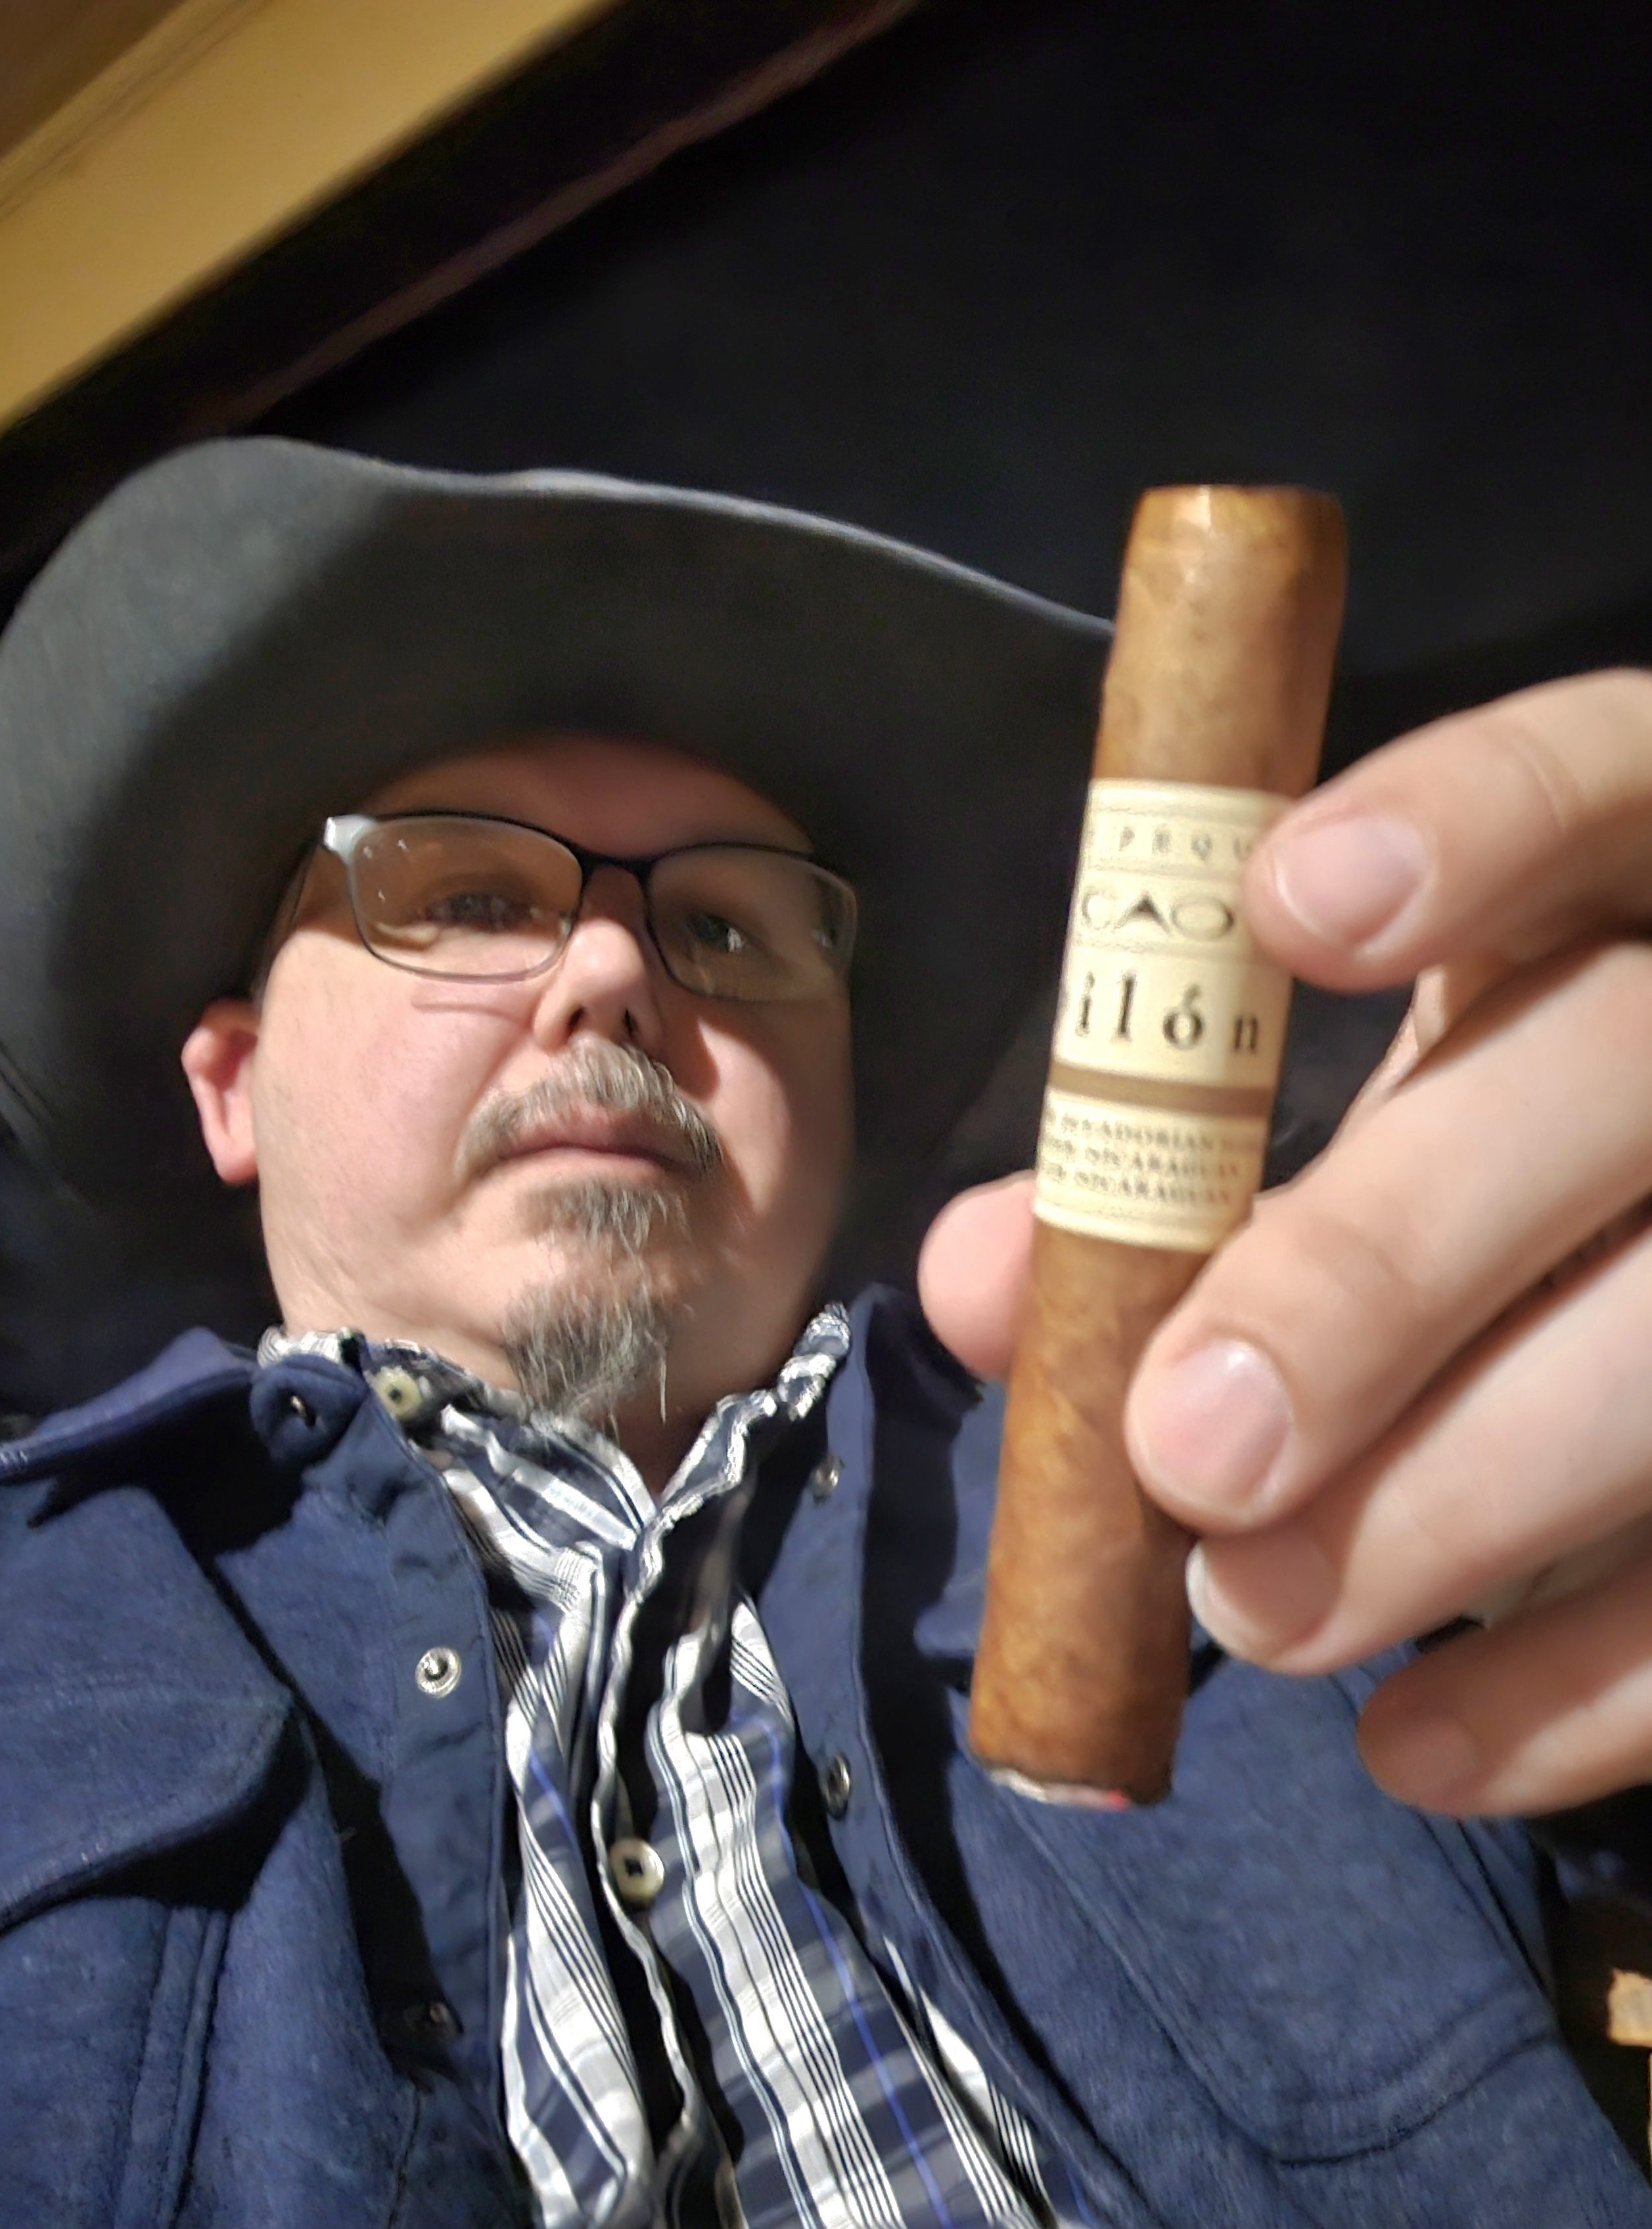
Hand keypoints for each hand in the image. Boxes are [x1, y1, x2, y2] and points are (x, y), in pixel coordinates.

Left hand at [920, 668, 1651, 1817]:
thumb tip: (974, 1287)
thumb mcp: (1338, 1119)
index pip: (1590, 778)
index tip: (1288, 907)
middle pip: (1617, 1078)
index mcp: (1621, 881)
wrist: (1645, 1260)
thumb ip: (1151, 1172)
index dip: (1464, 821)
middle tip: (1188, 1451)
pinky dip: (1586, 1686)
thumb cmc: (1475, 1163)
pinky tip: (1417, 1748)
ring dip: (1460, 1505)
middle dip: (1382, 1269)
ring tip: (1259, 1616)